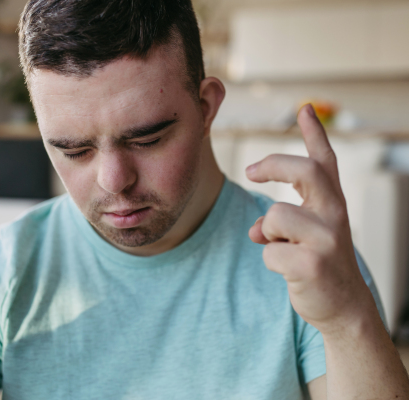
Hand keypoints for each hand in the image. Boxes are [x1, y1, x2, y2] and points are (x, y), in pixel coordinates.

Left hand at [245, 104, 377, 334]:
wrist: (342, 306)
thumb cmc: (319, 261)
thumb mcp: (308, 232)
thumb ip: (283, 220)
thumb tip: (255, 228)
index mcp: (332, 203)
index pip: (325, 161)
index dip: (314, 133)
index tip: (303, 109)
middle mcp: (335, 215)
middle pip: (305, 171)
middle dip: (273, 165)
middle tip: (251, 171)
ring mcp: (326, 239)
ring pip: (275, 216)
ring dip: (267, 232)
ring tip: (282, 246)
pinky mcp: (312, 264)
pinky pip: (269, 251)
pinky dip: (271, 260)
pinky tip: (290, 270)